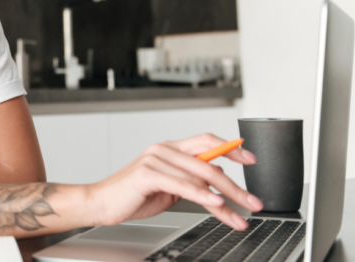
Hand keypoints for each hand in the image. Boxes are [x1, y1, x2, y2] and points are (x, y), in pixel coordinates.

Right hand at [88, 134, 263, 230]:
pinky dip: (202, 195)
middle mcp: (164, 149)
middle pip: (209, 161)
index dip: (231, 148)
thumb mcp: (170, 187)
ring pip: (200, 176)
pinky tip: (216, 203)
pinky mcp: (147, 174)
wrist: (102, 203)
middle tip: (252, 201)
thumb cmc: (133, 196)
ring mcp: (155, 159)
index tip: (251, 159)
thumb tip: (217, 181)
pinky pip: (182, 185)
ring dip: (225, 197)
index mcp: (170, 148)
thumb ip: (191, 180)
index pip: (207, 141)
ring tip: (239, 213)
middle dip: (235, 185)